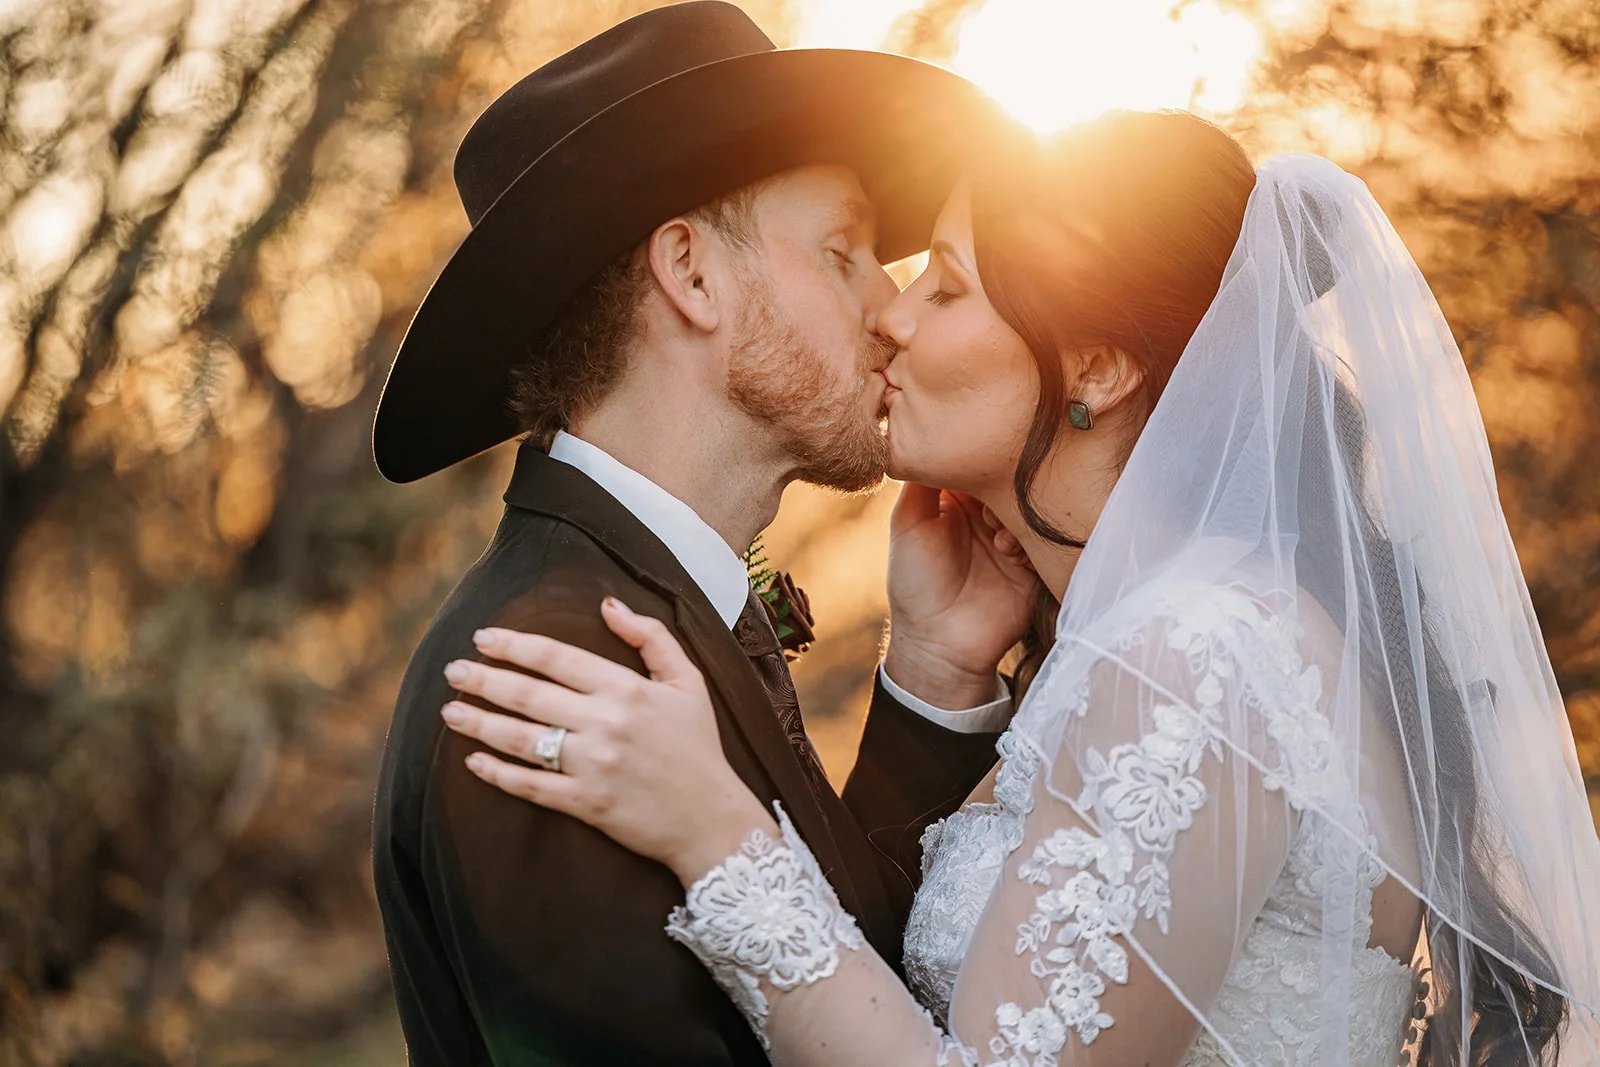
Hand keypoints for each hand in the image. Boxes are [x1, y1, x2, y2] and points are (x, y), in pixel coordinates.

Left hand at [440, 599, 775, 884]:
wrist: (711, 819)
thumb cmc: (699, 747)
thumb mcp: (688, 682)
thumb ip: (652, 637)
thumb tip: (608, 604)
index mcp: (626, 689)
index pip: (556, 657)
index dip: (514, 645)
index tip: (483, 638)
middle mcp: (605, 724)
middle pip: (529, 695)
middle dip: (483, 680)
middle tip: (453, 672)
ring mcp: (593, 766)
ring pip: (522, 739)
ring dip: (479, 723)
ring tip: (450, 712)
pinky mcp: (585, 804)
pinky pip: (530, 786)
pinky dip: (498, 773)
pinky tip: (473, 761)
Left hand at [884, 483, 1040, 707]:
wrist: (939, 643)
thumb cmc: (915, 582)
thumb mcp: (908, 523)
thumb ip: (920, 481)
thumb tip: (929, 435)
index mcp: (954, 501)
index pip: (976, 464)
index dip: (980, 461)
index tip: (981, 464)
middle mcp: (984, 516)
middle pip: (1007, 483)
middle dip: (1004, 489)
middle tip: (989, 508)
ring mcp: (1009, 539)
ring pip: (1028, 508)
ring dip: (1016, 517)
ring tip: (997, 539)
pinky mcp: (1031, 564)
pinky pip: (1043, 540)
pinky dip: (1029, 541)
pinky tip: (1010, 555)